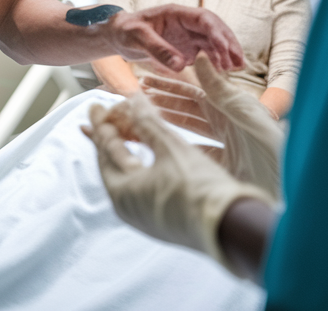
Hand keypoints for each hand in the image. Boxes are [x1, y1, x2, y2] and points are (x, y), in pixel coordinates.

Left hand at [83, 95, 271, 277]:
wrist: (232, 228)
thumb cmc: (199, 188)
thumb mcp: (171, 148)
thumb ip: (148, 122)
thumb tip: (132, 98)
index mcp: (122, 191)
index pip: (106, 148)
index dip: (102, 123)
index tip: (95, 104)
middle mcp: (127, 208)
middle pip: (111, 164)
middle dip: (108, 136)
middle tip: (105, 115)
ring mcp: (144, 216)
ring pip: (126, 176)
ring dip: (124, 150)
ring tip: (122, 131)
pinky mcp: (161, 219)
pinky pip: (139, 187)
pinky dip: (137, 166)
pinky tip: (142, 157)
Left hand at [106, 4, 242, 71]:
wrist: (118, 36)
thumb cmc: (125, 31)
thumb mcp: (137, 38)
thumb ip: (158, 49)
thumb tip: (180, 65)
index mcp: (176, 13)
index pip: (204, 19)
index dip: (217, 33)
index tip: (226, 49)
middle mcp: (186, 23)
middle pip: (215, 30)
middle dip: (228, 43)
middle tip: (239, 62)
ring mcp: (188, 36)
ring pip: (214, 42)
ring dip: (226, 54)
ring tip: (237, 69)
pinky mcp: (187, 49)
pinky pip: (207, 54)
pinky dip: (216, 62)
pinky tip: (224, 73)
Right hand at [139, 53, 283, 198]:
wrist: (288, 188)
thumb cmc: (271, 147)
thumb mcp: (244, 112)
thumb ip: (219, 87)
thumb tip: (199, 56)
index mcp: (232, 107)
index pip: (193, 92)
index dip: (170, 86)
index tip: (145, 80)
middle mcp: (227, 124)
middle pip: (188, 110)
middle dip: (163, 102)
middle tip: (137, 97)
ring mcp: (225, 147)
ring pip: (190, 131)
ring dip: (168, 123)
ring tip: (143, 117)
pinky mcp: (223, 169)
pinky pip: (197, 155)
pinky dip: (180, 150)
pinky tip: (163, 147)